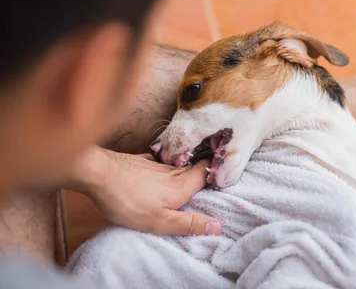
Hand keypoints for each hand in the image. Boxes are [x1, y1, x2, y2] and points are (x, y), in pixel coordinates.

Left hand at [71, 146, 221, 235]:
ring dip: (187, 171)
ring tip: (188, 181)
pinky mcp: (143, 163)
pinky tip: (160, 178)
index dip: (216, 172)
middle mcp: (173, 172)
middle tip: (211, 177)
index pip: (207, 173)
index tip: (224, 176)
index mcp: (181, 186)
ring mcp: (157, 165)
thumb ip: (187, 223)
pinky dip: (166, 170)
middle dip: (205, 171)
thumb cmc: (126, 200)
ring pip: (179, 168)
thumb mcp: (158, 221)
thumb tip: (217, 226)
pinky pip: (162, 166)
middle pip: (196, 168)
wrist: (97, 174)